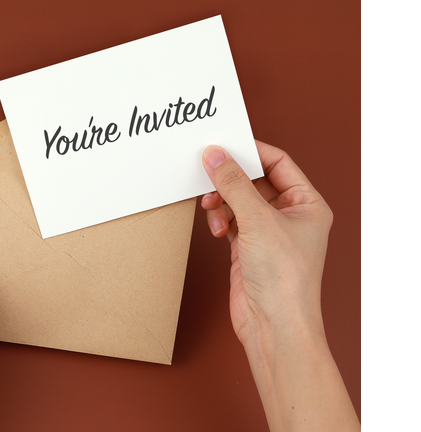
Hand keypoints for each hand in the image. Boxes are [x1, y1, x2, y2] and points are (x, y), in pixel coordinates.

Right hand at [201, 141, 331, 346]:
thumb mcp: (258, 221)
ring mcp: (268, 233)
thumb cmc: (285, 280)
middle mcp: (289, 216)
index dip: (250, 152)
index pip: (277, 162)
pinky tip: (217, 230)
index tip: (223, 145)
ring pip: (238, 201)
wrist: (274, 325)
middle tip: (208, 175)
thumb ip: (234, 184)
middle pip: (253, 181)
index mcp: (307, 204)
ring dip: (221, 202)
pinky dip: (219, 221)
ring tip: (213, 210)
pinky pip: (229, 221)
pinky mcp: (248, 248)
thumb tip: (216, 155)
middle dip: (230, 181)